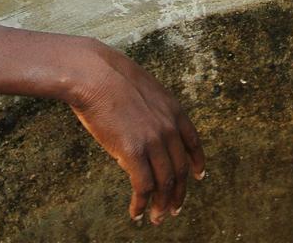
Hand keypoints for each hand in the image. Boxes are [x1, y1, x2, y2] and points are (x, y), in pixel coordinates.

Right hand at [68, 39, 204, 224]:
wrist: (93, 74)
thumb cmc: (109, 76)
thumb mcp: (143, 89)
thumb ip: (151, 110)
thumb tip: (145, 126)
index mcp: (173, 109)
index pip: (193, 141)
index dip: (197, 161)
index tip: (198, 175)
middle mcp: (169, 127)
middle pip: (180, 169)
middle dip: (178, 193)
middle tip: (174, 209)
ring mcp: (153, 140)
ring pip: (165, 182)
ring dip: (162, 204)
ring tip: (157, 218)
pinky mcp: (134, 152)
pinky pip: (143, 186)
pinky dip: (141, 203)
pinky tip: (136, 213)